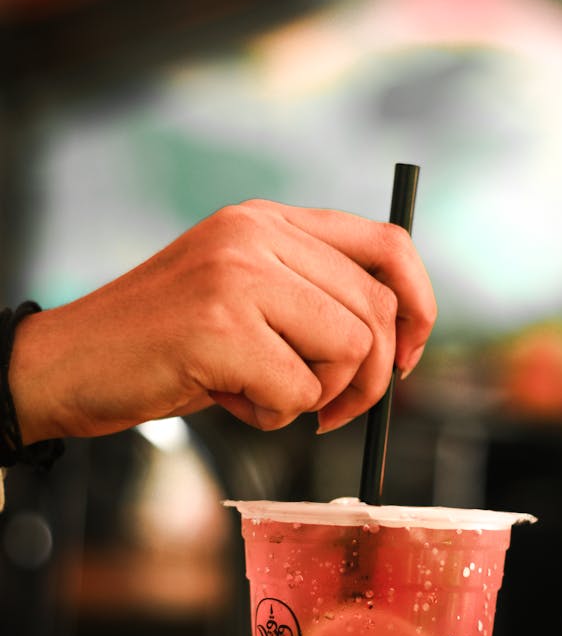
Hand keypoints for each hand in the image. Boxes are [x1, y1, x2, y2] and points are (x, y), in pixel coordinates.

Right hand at [10, 200, 435, 443]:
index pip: (388, 244)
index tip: (409, 357)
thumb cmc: (162, 344)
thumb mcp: (241, 300)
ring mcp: (238, 275)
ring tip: (259, 394)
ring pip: (348, 351)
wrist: (68, 363)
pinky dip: (273, 415)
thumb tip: (394, 345)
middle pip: (376, 311)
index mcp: (268, 220)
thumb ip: (309, 301)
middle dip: (371, 380)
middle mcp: (257, 235)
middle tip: (334, 412)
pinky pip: (298, 392)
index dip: (419, 305)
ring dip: (316, 397)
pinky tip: (229, 400)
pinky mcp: (219, 326)